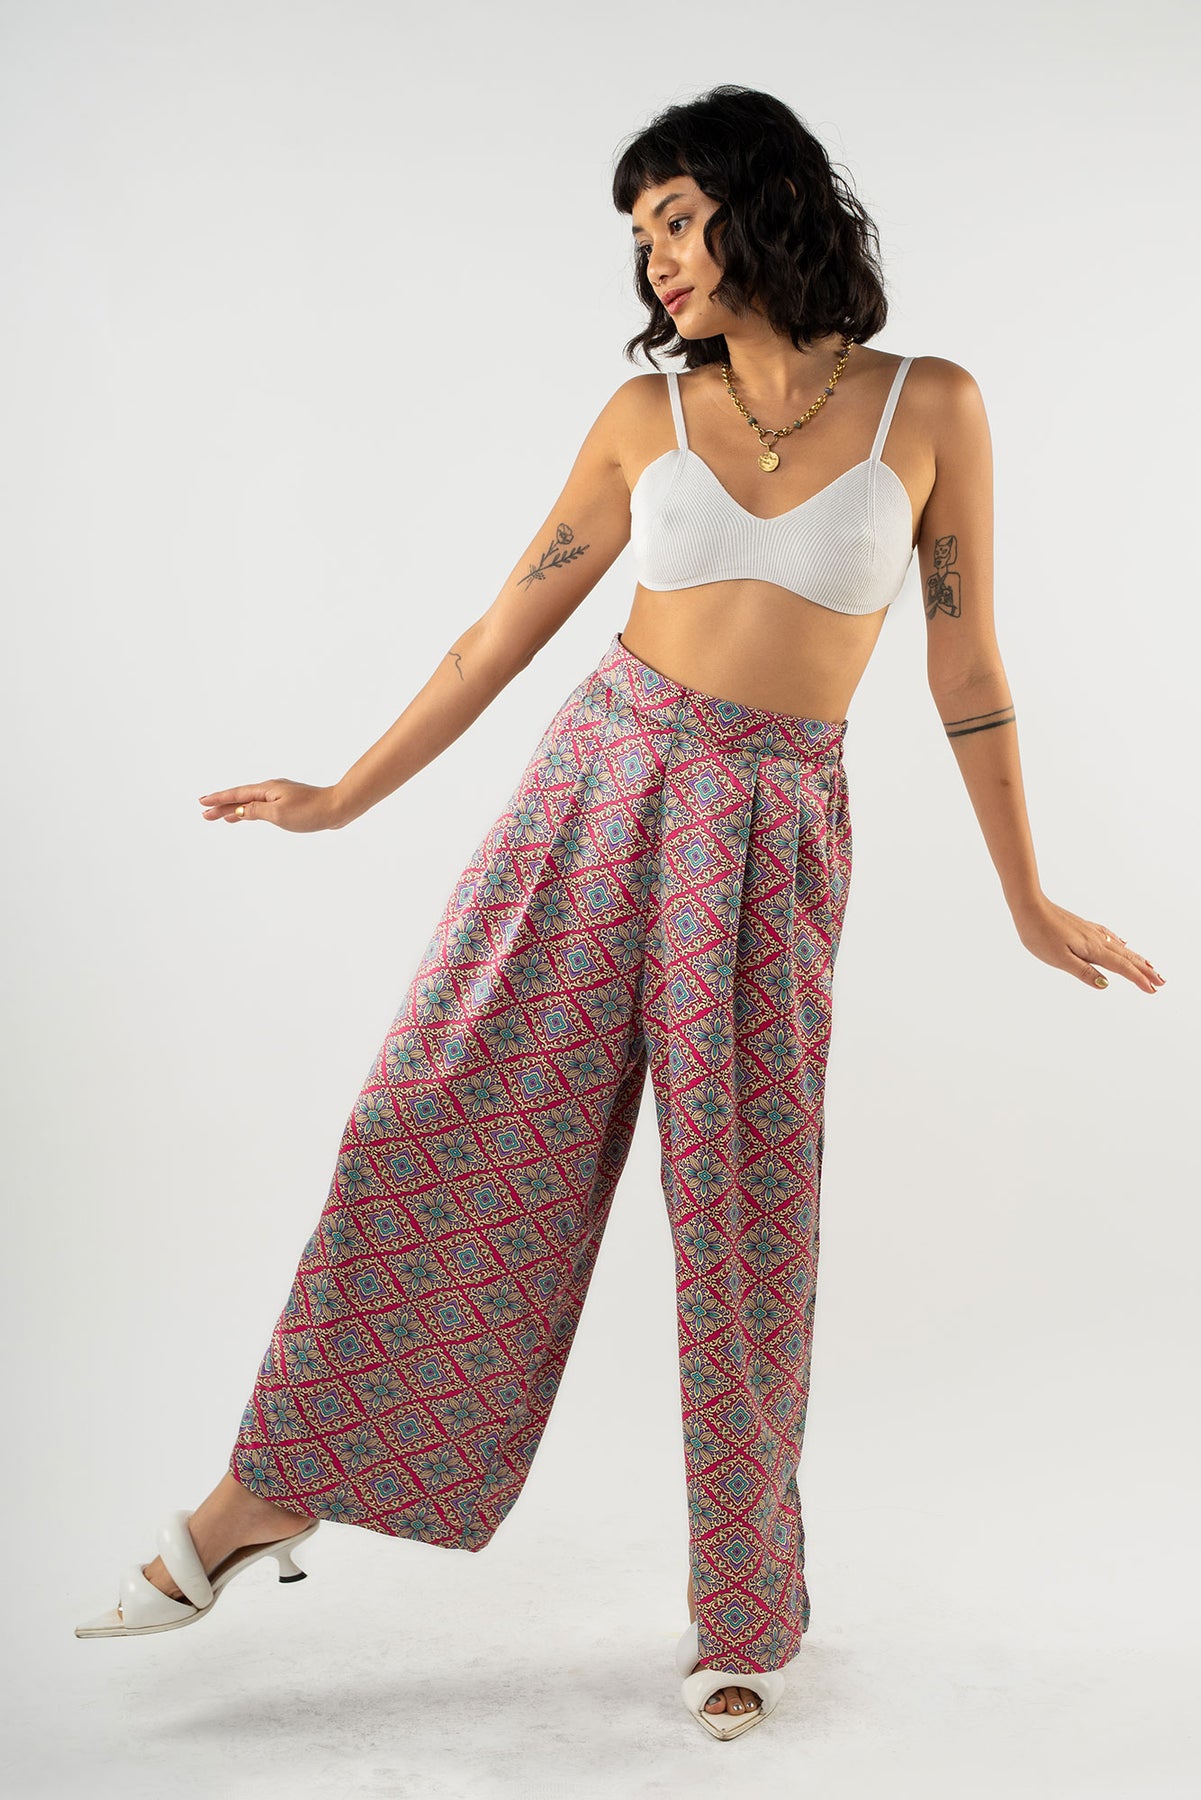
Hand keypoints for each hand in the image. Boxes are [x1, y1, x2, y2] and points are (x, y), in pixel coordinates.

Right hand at [197, 780, 344, 832]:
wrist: (337, 808)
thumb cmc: (310, 811)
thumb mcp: (279, 814)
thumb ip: (256, 811)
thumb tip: (239, 810)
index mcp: (267, 789)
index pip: (236, 795)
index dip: (218, 799)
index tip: (202, 802)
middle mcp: (272, 790)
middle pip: (241, 798)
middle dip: (222, 806)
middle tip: (204, 814)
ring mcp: (280, 796)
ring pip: (251, 803)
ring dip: (235, 810)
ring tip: (220, 817)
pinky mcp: (289, 804)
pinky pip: (262, 807)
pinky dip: (251, 812)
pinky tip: (248, 816)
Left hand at [1013, 895, 1165, 993]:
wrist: (1029, 906)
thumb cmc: (1040, 934)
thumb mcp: (1059, 959)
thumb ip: (1083, 972)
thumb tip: (1106, 984)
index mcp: (1092, 950)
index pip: (1121, 967)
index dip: (1138, 979)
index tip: (1153, 989)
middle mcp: (1096, 939)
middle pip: (1126, 957)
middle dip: (1144, 970)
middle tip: (1161, 981)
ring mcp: (1090, 931)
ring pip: (1120, 947)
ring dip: (1136, 958)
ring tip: (1149, 965)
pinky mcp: (1083, 926)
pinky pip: (1109, 936)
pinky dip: (1120, 942)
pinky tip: (1122, 942)